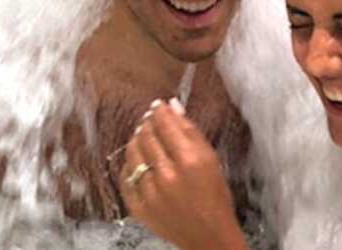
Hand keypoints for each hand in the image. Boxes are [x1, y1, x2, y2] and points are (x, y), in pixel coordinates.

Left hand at [119, 99, 247, 249]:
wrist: (209, 236)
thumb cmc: (215, 198)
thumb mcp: (212, 160)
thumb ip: (191, 132)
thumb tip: (173, 106)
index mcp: (190, 161)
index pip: (165, 124)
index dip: (159, 111)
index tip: (158, 105)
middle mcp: (168, 175)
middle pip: (147, 136)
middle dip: (148, 123)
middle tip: (150, 119)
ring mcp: (150, 193)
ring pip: (132, 153)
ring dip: (137, 140)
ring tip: (143, 136)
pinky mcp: (139, 207)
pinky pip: (125, 177)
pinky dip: (129, 165)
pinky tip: (137, 161)